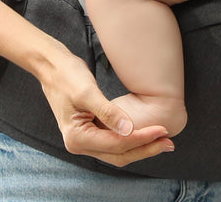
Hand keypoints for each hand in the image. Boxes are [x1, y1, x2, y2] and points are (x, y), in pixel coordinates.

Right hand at [37, 46, 174, 166]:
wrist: (52, 66)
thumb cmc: (66, 75)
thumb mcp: (87, 91)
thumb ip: (108, 113)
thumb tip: (129, 130)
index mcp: (77, 137)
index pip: (116, 144)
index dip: (141, 138)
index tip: (161, 130)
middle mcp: (80, 144)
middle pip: (119, 154)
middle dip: (145, 149)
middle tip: (169, 142)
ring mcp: (85, 140)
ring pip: (118, 152)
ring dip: (140, 146)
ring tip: (162, 141)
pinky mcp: (90, 131)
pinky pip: (114, 142)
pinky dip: (130, 139)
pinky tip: (145, 135)